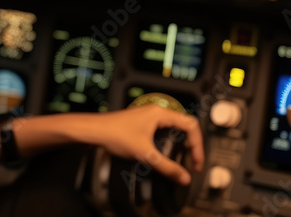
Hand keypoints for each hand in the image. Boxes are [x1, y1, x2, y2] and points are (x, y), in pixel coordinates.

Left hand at [90, 104, 204, 185]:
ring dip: (181, 144)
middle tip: (192, 162)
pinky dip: (169, 143)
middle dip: (192, 145)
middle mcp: (156, 113)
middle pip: (184, 127)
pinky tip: (166, 155)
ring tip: (182, 160)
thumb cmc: (113, 133)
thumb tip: (183, 177)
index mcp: (160, 114)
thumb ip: (166, 167)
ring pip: (174, 129)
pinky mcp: (143, 124)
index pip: (191, 125)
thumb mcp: (144, 153)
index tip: (196, 161)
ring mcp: (149, 117)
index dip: (197, 145)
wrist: (93, 130)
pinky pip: (163, 131)